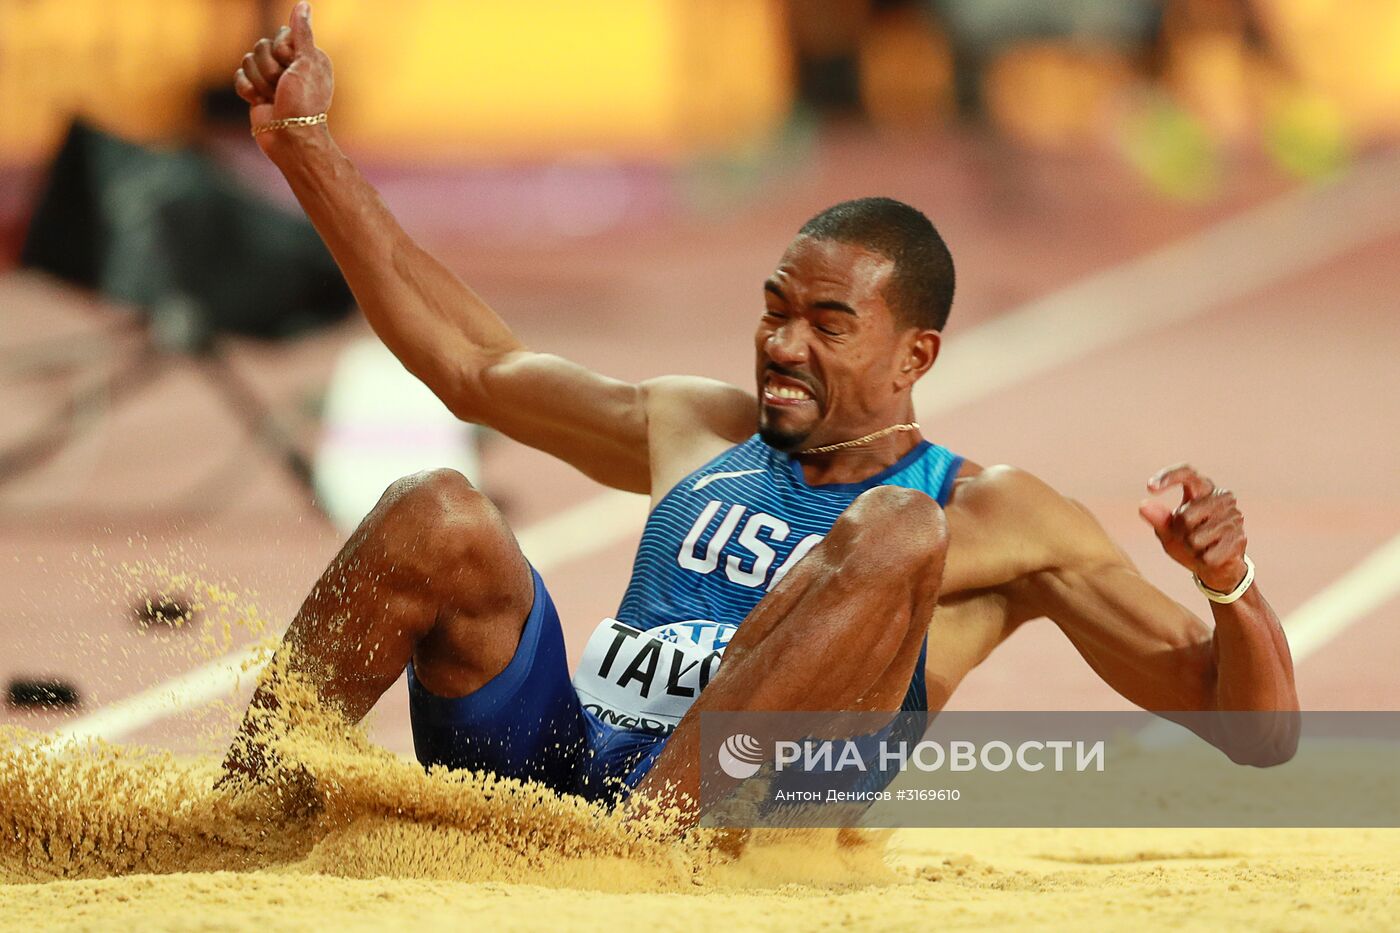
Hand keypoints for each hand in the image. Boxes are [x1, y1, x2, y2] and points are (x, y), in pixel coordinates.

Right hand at [233, 2, 332, 155]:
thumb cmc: (305, 102)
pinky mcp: (256, 92)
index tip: (293, 66)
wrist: (290, 137)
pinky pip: (239, 77)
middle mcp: (288, 65)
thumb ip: (302, 33)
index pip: (281, 35)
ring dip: (260, 82)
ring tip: (273, 98)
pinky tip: (260, 103)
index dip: (282, 50)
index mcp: (305, 56)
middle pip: (261, 46)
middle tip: (282, 87)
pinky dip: (248, 90)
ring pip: (248, 61)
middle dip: (269, 68)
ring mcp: (271, 79)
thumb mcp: (307, 63)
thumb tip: (304, 4)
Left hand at [1139, 463, 1248, 592]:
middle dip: (1179, 533)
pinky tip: (1211, 555)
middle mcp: (1222, 497)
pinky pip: (1208, 555)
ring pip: (1196, 538)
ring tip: (1201, 546)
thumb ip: (1158, 518)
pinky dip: (1203, 560)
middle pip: (1185, 515)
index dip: (1169, 477)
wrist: (1215, 566)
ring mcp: (1234, 516)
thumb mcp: (1168, 531)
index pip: (1187, 473)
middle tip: (1186, 537)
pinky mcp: (1240, 537)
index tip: (1150, 487)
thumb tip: (1143, 506)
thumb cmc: (1188, 543)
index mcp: (1202, 489)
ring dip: (1191, 548)